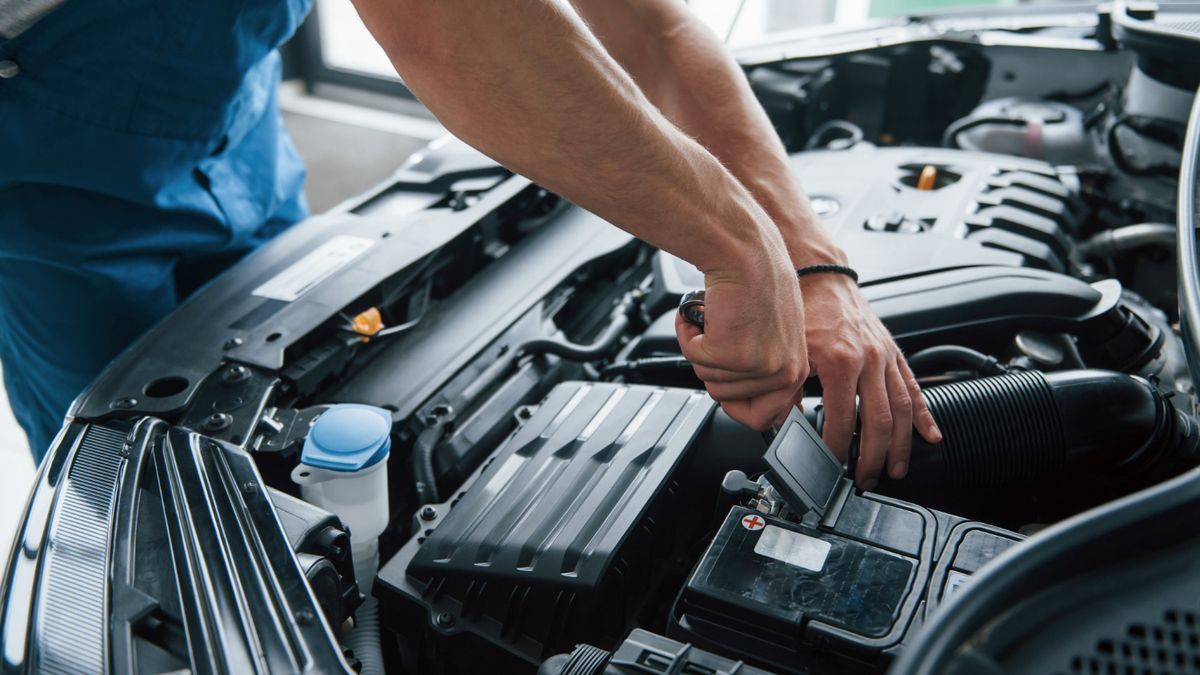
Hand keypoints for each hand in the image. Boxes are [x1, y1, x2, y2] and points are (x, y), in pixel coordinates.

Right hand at [675, 258, 807, 430]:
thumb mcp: (773, 337)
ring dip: (702, 348)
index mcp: (796, 371)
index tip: (728, 385)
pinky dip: (689, 334)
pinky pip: (693, 358)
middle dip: (714, 367)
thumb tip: (748, 404)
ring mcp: (758, 366)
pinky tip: (706, 314)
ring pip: (708, 379)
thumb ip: (765, 371)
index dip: (737, 403)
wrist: (745, 252)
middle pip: (726, 399)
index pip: (764, 418)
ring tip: (718, 320)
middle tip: (724, 336)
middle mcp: (783, 373)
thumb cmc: (757, 283)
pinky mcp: (732, 354)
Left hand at [799, 273, 941, 488]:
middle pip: (879, 421)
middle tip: (866, 479)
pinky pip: (913, 387)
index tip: (832, 465)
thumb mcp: (790, 351)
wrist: (821, 275)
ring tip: (897, 470)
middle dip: (874, 457)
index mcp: (841, 361)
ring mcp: (885, 356)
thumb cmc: (803, 309)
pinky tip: (931, 435)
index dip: (838, 448)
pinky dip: (923, 414)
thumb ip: (786, 391)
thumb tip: (781, 424)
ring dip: (902, 444)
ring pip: (902, 409)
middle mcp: (869, 360)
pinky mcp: (894, 352)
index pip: (843, 420)